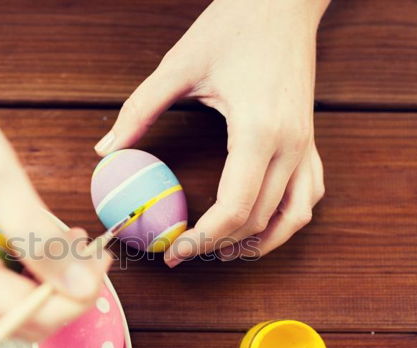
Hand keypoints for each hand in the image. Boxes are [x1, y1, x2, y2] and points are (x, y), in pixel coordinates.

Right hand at [0, 79, 110, 338]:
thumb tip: (86, 287)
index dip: (81, 293)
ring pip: (15, 316)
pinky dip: (25, 280)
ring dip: (48, 285)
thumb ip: (41, 239)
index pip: (35, 315)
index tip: (102, 253)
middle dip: (66, 290)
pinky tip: (32, 245)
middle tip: (84, 243)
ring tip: (59, 238)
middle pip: (26, 324)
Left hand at [94, 0, 327, 266]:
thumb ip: (139, 110)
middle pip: (258, 219)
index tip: (173, 252)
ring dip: (260, 242)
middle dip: (219, 245)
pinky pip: (309, 194)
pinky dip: (287, 220)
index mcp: (259, 131)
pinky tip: (261, 224)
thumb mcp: (179, 66)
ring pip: (293, 216)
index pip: (235, 208)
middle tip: (182, 253)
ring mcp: (306, 143)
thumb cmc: (234, 25)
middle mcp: (290, 145)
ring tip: (223, 253)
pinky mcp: (310, 138)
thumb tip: (106, 150)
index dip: (203, 238)